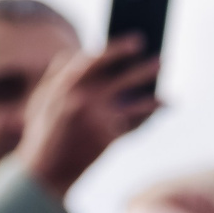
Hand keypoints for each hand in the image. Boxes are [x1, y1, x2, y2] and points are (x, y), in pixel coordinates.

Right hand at [15, 38, 161, 199]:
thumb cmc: (45, 134)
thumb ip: (59, 74)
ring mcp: (99, 119)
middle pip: (124, 78)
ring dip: (155, 98)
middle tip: (163, 59)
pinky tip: (161, 113)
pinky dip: (149, 118)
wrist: (45, 172)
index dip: (120, 48)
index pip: (99, 58)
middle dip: (145, 69)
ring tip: (170, 95)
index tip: (137, 40)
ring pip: (135, 103)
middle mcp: (85, 98)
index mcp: (67, 83)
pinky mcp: (109, 139)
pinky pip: (135, 125)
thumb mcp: (43, 100)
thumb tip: (78, 51)